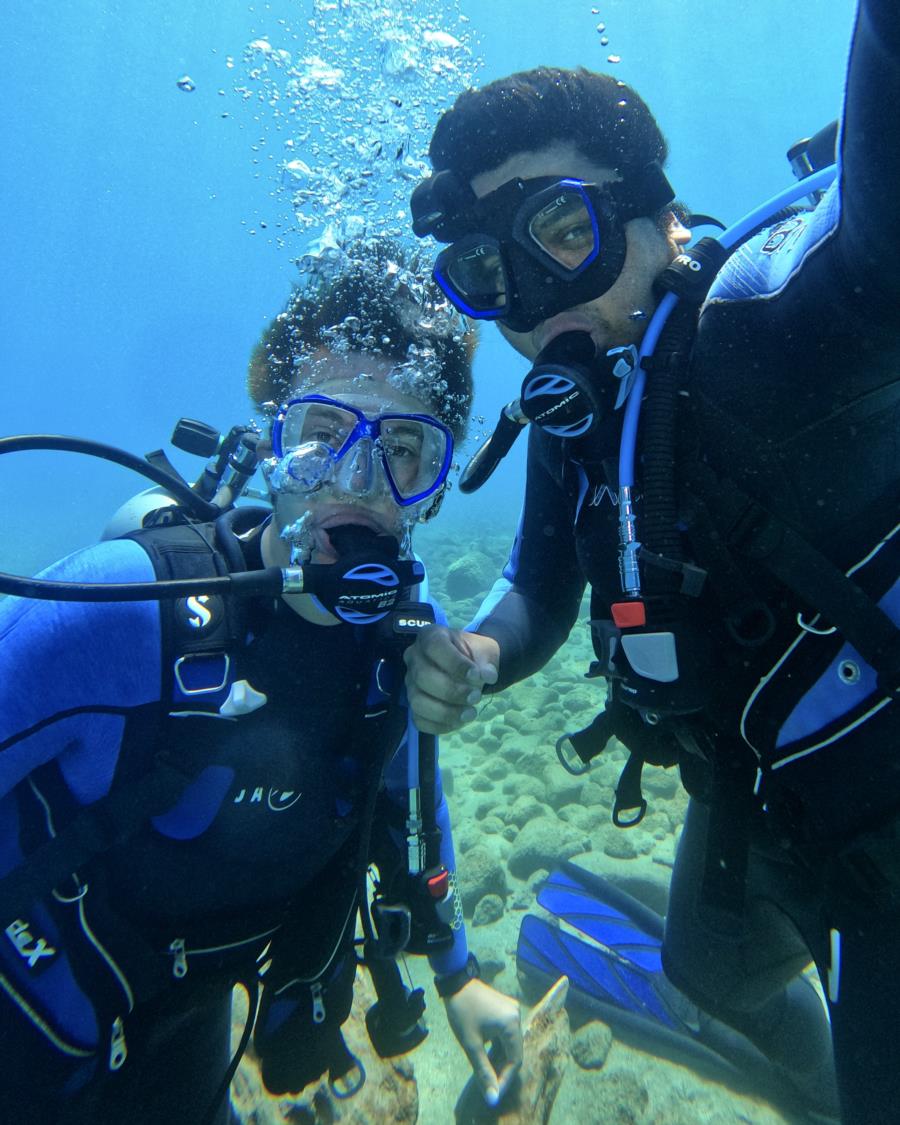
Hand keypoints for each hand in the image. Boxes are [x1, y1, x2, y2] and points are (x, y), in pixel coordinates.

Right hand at [403, 626, 498, 733]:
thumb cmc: (474, 656)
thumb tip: (487, 676)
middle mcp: (414, 658)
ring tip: (470, 713)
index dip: (455, 663)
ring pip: (418, 701)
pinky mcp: (414, 704)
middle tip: (475, 697)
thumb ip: (487, 662)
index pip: (434, 646)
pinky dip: (440, 725)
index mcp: (430, 636)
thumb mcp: (485, 652)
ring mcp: (411, 683)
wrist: (471, 670)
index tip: (476, 675)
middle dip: (452, 691)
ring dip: (446, 712)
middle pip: (423, 676)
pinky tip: (459, 721)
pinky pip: (419, 720)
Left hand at [444, 979, 521, 1106]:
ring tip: (489, 1075)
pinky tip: (489, 1057)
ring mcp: (512, 1010)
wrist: (455, 982)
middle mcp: (517, 1016)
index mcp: (512, 1024)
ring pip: (511, 1043)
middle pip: (515, 1051)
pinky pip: (507, 1033)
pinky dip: (499, 1047)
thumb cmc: (462, 1012)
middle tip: (491, 1087)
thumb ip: (483, 1071)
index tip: (494, 1094)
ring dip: (501, 1059)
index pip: (515, 1060)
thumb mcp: (471, 1044)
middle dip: (503, 1071)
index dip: (506, 1079)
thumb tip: (493, 1098)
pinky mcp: (506, 1009)